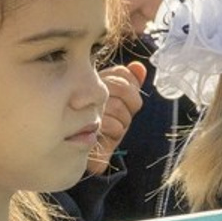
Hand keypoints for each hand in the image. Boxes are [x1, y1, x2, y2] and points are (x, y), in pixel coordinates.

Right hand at [87, 61, 146, 175]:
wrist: (89, 154)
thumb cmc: (105, 126)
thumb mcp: (120, 103)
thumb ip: (129, 83)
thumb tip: (139, 67)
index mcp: (95, 81)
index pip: (121, 73)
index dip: (131, 88)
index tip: (129, 102)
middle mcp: (85, 89)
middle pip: (122, 87)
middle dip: (130, 105)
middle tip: (123, 117)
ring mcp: (82, 109)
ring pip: (118, 107)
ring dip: (122, 122)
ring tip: (114, 128)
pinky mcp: (82, 129)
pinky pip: (110, 124)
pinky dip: (115, 132)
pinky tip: (107, 136)